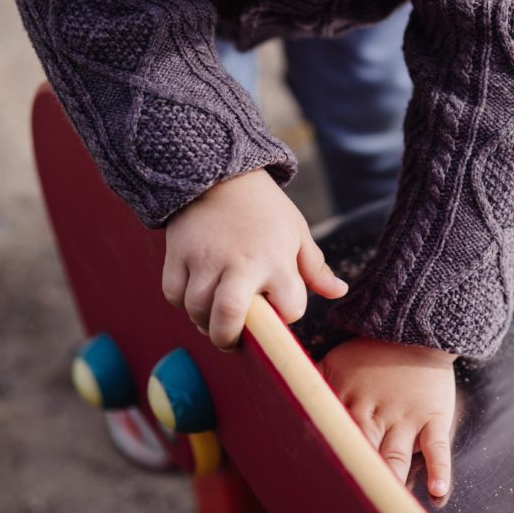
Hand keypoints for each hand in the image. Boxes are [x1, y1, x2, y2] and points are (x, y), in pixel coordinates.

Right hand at [163, 169, 347, 348]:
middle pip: (229, 318)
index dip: (287, 314)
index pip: (289, 309)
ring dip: (206, 323)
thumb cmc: (264, 208)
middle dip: (229, 339)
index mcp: (276, 261)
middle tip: (233, 341)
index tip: (281, 307)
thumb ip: (315, 268)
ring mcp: (205, 259)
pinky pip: (174, 294)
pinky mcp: (178, 254)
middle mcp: (240, 264)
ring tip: (215, 319)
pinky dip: (183, 303)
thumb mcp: (297, 232)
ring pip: (197, 310)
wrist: (218, 171)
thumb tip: (339, 292)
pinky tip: (197, 296)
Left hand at [319, 337, 456, 497]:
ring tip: (388, 505)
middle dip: (356, 480)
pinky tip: (437, 490)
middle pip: (362, 452)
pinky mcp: (433, 418)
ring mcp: (406, 417)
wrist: (416, 332)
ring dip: (391, 480)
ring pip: (396, 456)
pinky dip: (439, 469)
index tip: (315, 490)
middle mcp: (375, 413)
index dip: (324, 464)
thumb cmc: (371, 356)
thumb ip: (312, 387)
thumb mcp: (334, 364)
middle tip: (348, 510)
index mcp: (347, 402)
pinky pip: (437, 446)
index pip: (331, 439)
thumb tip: (283, 408)